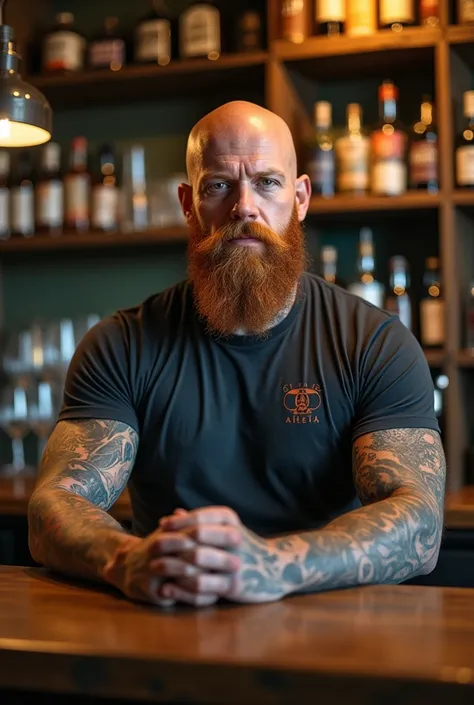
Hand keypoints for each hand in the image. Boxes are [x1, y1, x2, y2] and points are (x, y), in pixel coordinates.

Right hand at [103, 522, 241, 607]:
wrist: (127, 567)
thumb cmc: (161, 549)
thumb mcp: (175, 532)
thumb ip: (198, 526)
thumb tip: (231, 520)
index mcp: (167, 532)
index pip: (193, 528)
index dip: (216, 532)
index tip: (239, 536)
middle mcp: (158, 549)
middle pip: (189, 551)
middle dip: (215, 557)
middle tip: (238, 563)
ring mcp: (152, 569)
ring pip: (180, 572)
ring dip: (204, 577)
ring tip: (225, 582)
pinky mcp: (150, 590)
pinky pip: (175, 595)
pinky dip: (193, 597)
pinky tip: (212, 597)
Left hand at [159, 507, 287, 603]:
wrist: (276, 568)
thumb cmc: (244, 546)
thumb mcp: (225, 529)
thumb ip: (200, 522)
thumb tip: (171, 514)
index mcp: (230, 520)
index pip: (199, 516)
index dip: (178, 522)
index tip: (161, 527)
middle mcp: (233, 536)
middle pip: (196, 536)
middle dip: (172, 543)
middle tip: (151, 550)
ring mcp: (234, 561)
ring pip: (196, 560)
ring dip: (172, 565)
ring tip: (155, 569)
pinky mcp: (234, 584)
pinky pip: (201, 585)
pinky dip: (181, 586)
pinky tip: (168, 587)